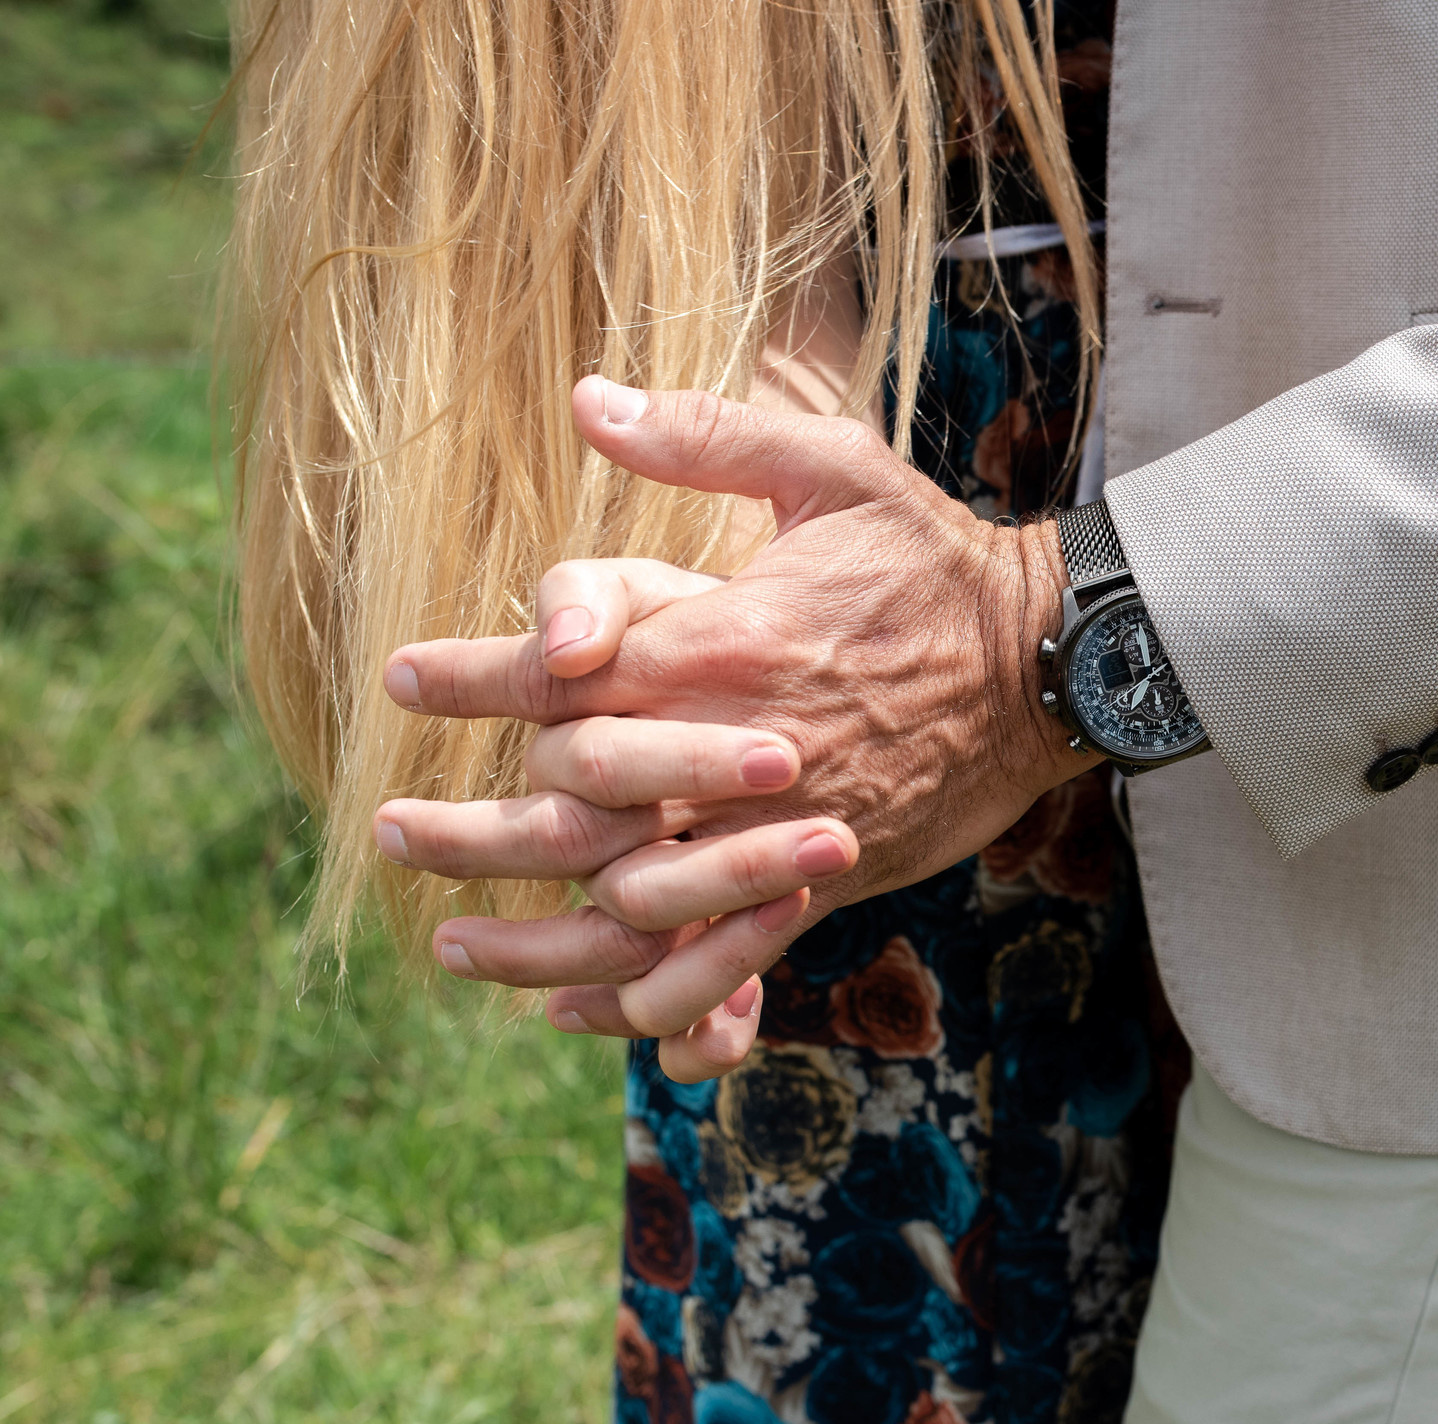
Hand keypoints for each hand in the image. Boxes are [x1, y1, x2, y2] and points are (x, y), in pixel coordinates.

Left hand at [375, 377, 1094, 1074]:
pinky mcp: (825, 881)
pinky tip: (578, 1011)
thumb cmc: (934, 559)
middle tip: (390, 831)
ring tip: (452, 947)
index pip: (569, 667)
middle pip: (578, 802)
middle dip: (474, 828)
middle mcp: (740, 744)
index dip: (477, 675)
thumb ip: (705, 436)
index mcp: (726, 639)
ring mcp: (782, 825)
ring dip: (535, 939)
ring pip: (634, 900)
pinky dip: (646, 995)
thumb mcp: (832, 467)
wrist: (1047, 665)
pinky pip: (722, 955)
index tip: (402, 677)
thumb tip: (588, 399)